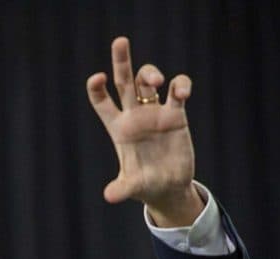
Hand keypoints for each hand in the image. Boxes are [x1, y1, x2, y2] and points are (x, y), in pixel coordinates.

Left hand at [86, 36, 203, 226]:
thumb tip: (109, 196)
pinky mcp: (176, 115)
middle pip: (124, 81)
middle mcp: (135, 115)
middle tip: (120, 41)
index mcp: (118, 128)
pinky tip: (182, 93)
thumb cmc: (145, 186)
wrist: (169, 188)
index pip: (102, 102)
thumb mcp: (133, 187)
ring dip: (152, 73)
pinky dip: (180, 86)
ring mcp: (155, 112)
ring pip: (149, 81)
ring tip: (158, 81)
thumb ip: (122, 188)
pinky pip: (178, 91)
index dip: (97, 89)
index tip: (97, 77)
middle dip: (121, 60)